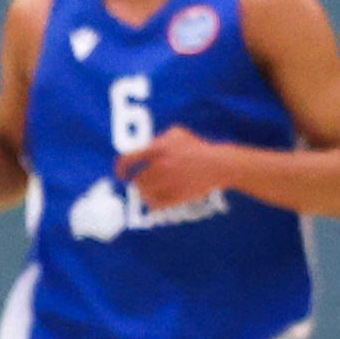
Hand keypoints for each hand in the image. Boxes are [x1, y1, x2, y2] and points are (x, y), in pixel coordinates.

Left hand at [119, 125, 246, 209]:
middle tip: (142, 183)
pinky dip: (153, 205)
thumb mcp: (177, 133)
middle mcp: (160, 166)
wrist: (219, 165)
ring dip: (145, 193)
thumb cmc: (198, 147)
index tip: (121, 174)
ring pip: (145, 194)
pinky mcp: (177, 197)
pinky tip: (156, 202)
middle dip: (138, 183)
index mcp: (158, 150)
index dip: (120, 169)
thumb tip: (143, 146)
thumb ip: (158, 138)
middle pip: (137, 180)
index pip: (128, 160)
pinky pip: (156, 205)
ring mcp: (168, 183)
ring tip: (152, 191)